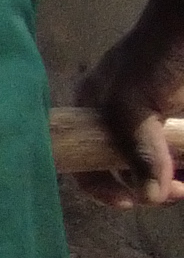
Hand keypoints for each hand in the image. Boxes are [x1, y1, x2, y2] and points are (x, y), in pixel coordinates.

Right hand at [72, 36, 183, 207]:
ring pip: (158, 162)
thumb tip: (149, 195)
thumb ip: (139, 149)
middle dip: (148, 186)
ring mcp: (155, 117)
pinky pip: (178, 148)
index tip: (131, 201)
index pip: (83, 157)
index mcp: (94, 109)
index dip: (101, 185)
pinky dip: (183, 164)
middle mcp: (121, 117)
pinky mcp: (179, 117)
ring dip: (171, 179)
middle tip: (175, 192)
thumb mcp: (133, 103)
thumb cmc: (156, 55)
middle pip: (125, 166)